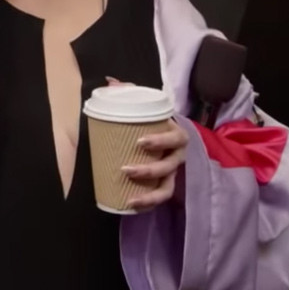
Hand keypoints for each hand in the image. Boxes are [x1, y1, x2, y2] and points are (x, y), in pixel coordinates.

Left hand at [105, 76, 187, 210]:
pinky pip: (160, 197)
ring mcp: (173, 172)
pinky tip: (132, 207)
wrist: (165, 134)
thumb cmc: (152, 120)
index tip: (140, 142)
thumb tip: (110, 82)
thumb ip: (129, 92)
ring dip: (150, 196)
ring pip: (168, 188)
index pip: (175, 138)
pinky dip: (148, 204)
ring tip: (130, 198)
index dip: (160, 141)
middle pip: (169, 166)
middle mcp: (178, 155)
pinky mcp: (165, 184)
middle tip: (126, 170)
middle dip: (149, 170)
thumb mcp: (144, 105)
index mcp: (176, 133)